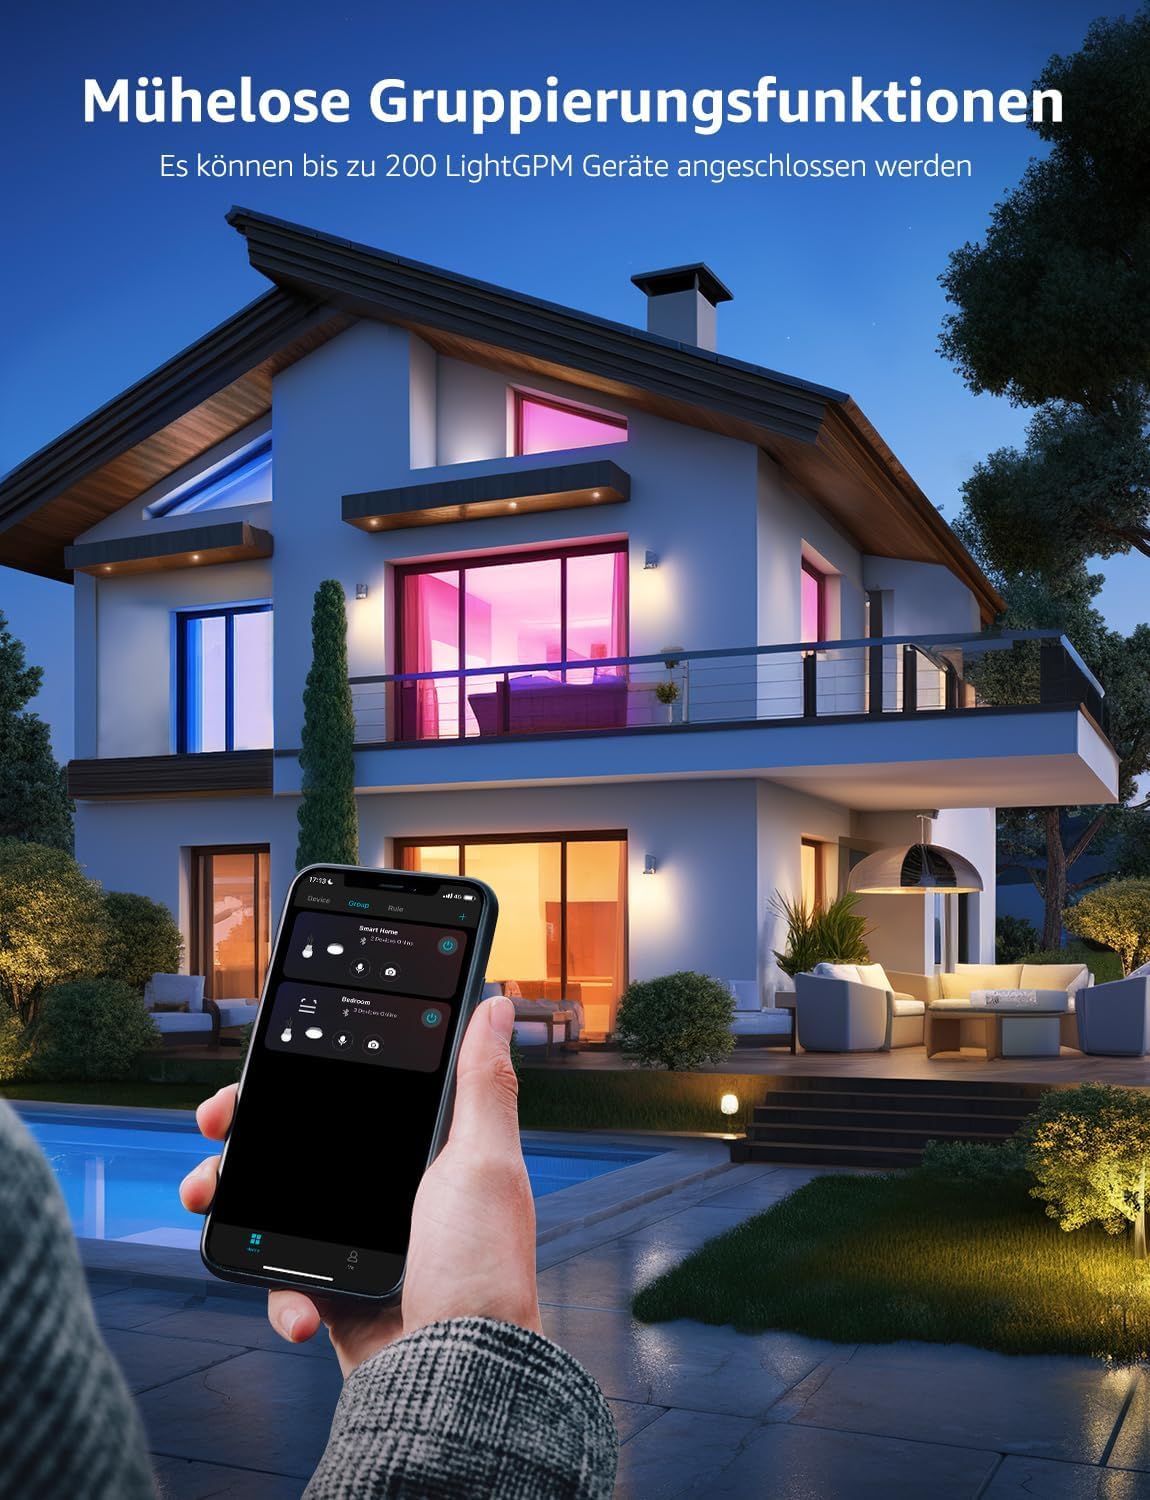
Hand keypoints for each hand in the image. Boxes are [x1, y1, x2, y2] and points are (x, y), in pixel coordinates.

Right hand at [181, 995, 540, 1376]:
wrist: (460, 1379)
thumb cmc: (483, 1270)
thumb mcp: (485, 1160)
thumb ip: (481, 1083)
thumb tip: (497, 1007)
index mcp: (424, 1152)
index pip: (353, 1096)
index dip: (305, 1079)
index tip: (263, 1072)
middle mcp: (389, 1191)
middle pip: (301, 1144)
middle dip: (249, 1134)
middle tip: (217, 1130)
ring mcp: (357, 1242)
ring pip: (275, 1205)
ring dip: (231, 1200)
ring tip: (209, 1198)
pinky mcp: (336, 1295)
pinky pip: (282, 1280)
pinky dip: (278, 1293)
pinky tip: (300, 1306)